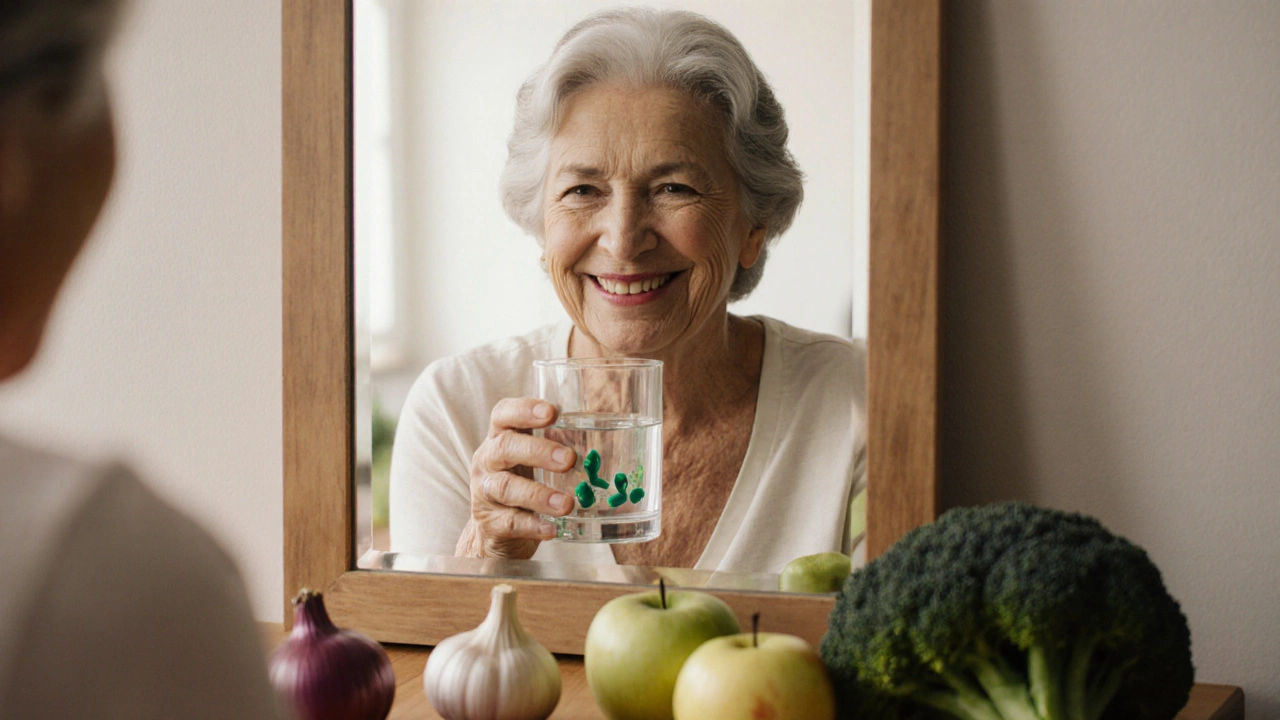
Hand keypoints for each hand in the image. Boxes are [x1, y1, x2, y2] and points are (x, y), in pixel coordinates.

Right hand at [456, 398, 576, 558]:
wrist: (497, 533)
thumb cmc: (523, 486)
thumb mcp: (532, 462)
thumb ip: (557, 448)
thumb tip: (608, 441)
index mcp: (499, 439)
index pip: (503, 415)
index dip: (524, 410)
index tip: (552, 412)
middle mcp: (487, 462)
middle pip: (505, 447)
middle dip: (538, 451)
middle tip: (569, 460)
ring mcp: (484, 493)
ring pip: (506, 488)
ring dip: (539, 495)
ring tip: (566, 504)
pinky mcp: (489, 524)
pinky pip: (510, 523)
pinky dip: (533, 526)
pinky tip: (553, 529)